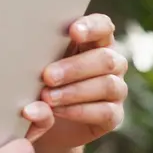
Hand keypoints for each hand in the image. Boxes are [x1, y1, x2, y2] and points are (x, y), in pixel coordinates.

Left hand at [33, 13, 128, 151]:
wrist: (43, 125)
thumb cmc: (39, 84)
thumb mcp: (36, 68)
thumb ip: (40, 60)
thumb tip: (38, 68)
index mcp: (93, 43)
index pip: (104, 27)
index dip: (92, 27)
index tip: (73, 31)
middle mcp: (110, 64)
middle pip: (105, 59)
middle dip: (74, 68)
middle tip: (47, 76)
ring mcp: (116, 89)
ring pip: (107, 85)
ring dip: (74, 91)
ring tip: (47, 98)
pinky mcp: (114, 115)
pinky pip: (105, 111)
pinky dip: (79, 111)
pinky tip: (57, 111)